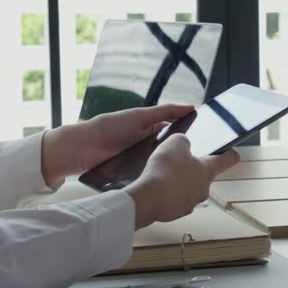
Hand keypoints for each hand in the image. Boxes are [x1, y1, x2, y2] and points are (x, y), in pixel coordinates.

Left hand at [41, 104, 193, 186]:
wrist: (80, 149)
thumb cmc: (108, 128)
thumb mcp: (140, 117)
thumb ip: (165, 112)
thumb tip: (190, 107)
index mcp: (149, 128)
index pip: (174, 130)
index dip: (188, 134)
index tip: (207, 139)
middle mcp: (146, 144)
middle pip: (169, 150)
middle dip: (180, 155)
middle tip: (197, 160)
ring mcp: (139, 160)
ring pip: (160, 164)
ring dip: (168, 167)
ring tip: (184, 173)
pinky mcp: (132, 173)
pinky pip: (148, 174)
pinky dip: (155, 175)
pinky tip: (165, 180)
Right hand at [124, 134, 239, 228]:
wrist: (148, 199)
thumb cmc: (164, 171)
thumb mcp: (175, 143)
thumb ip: (183, 141)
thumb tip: (183, 145)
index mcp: (207, 171)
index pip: (228, 160)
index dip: (229, 153)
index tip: (230, 151)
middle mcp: (203, 189)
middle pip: (203, 175)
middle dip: (192, 168)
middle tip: (177, 162)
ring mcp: (190, 202)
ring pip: (188, 189)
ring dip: (178, 182)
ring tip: (162, 175)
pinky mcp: (176, 212)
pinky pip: (174, 200)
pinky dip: (167, 194)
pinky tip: (156, 189)